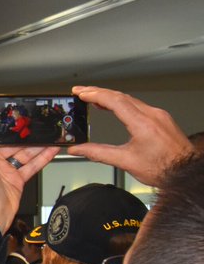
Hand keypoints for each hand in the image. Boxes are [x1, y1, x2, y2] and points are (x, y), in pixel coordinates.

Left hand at [0, 117, 57, 233]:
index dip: (7, 129)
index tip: (18, 119)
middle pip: (13, 145)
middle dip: (26, 136)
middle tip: (39, 126)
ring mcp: (6, 171)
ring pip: (25, 154)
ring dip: (37, 145)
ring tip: (50, 135)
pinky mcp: (17, 180)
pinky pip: (31, 166)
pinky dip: (42, 158)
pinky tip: (52, 150)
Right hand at [66, 86, 193, 186]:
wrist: (185, 172)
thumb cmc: (163, 168)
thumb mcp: (125, 162)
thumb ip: (98, 153)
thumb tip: (79, 150)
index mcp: (143, 124)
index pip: (115, 101)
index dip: (95, 95)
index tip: (81, 93)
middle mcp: (152, 115)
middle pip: (121, 96)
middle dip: (98, 92)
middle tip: (81, 91)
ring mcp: (158, 115)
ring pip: (130, 99)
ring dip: (110, 96)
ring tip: (94, 97)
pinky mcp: (161, 119)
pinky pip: (139, 105)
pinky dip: (123, 103)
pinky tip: (116, 106)